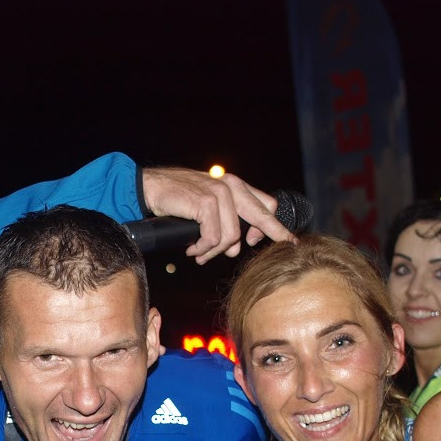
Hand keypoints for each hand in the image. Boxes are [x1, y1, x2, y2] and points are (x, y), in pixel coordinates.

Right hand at [140, 167, 293, 263]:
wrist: (152, 187)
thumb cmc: (178, 199)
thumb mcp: (206, 208)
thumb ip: (224, 222)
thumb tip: (235, 249)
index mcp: (234, 186)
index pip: (266, 204)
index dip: (272, 224)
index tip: (281, 238)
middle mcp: (231, 186)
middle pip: (262, 215)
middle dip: (276, 233)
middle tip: (289, 245)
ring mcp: (219, 193)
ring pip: (231, 235)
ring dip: (214, 251)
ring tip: (200, 255)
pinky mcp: (206, 203)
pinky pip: (213, 237)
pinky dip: (203, 248)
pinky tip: (192, 249)